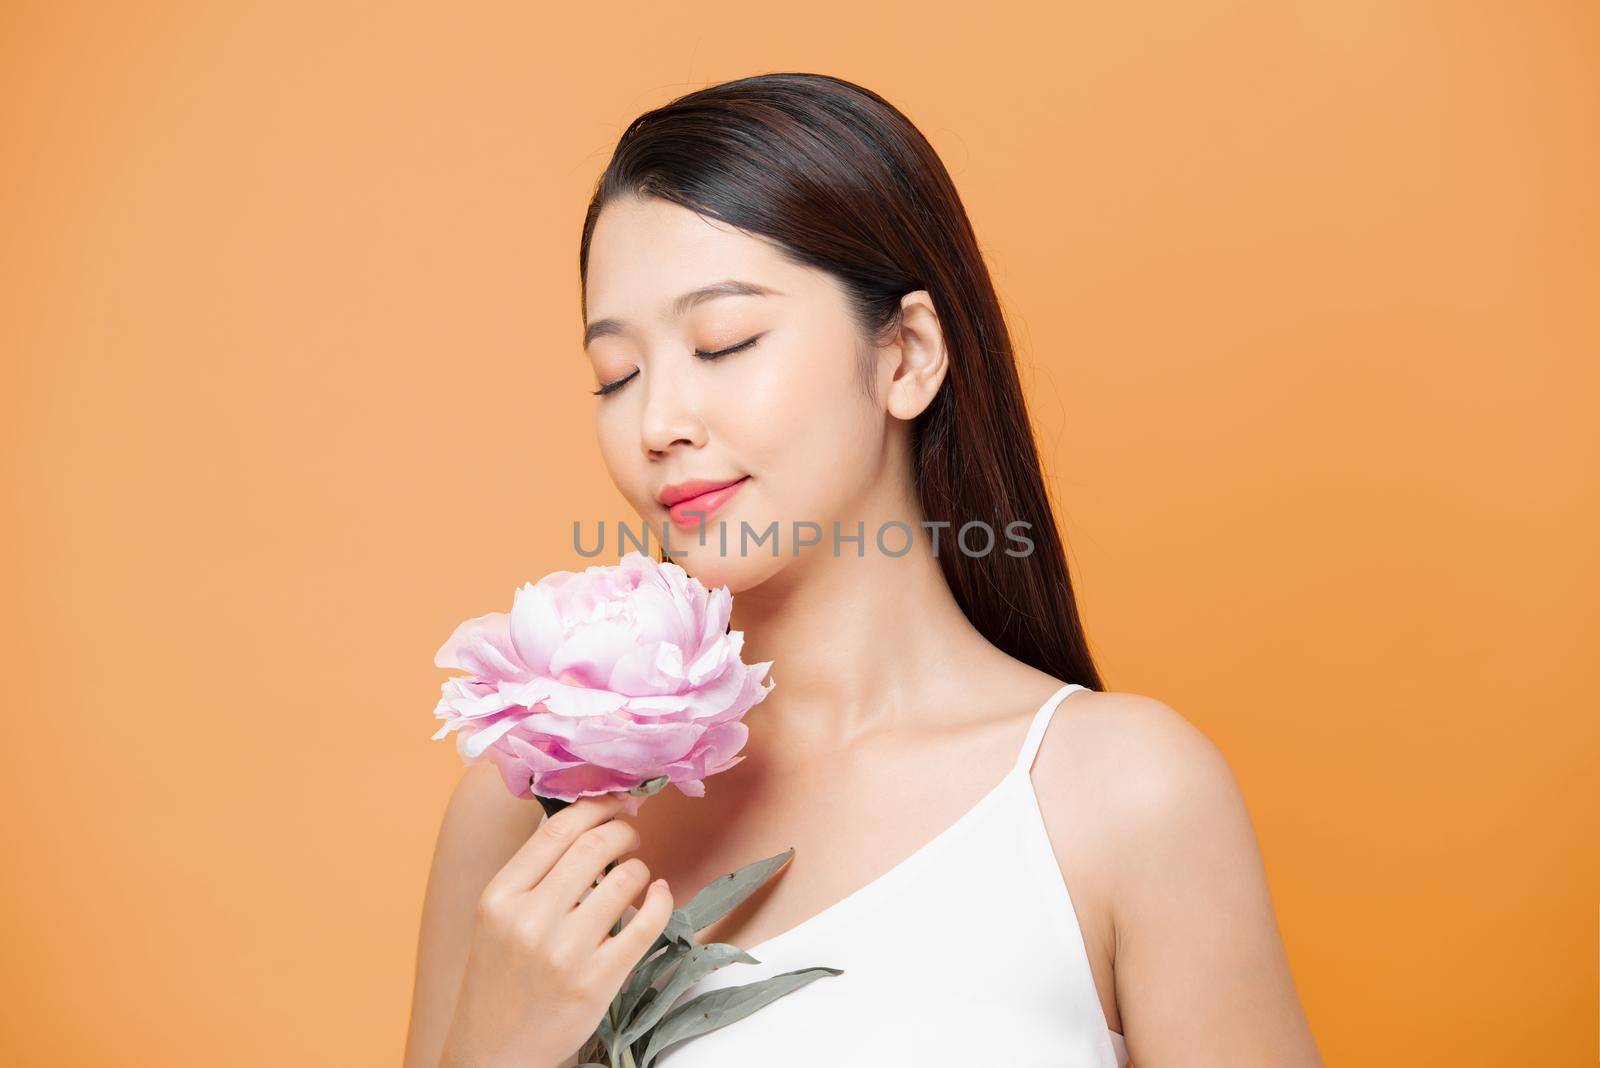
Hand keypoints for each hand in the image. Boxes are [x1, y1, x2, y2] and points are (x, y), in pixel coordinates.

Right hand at [438, 791, 673, 1067]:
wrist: (494, 1051)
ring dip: (639, 868)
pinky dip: (660, 900)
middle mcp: (530, 920)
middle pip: (595, 845)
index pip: (557, 829)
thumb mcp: (497, 917)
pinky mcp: (597, 981)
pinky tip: (658, 895)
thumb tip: (587, 819)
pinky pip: (645, 922)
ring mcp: (565, 952)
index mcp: (500, 896)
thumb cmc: (501, 976)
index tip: (614, 801)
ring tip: (635, 876)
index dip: (595, 806)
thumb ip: (534, 872)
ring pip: (625, 879)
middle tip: (631, 834)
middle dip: (623, 830)